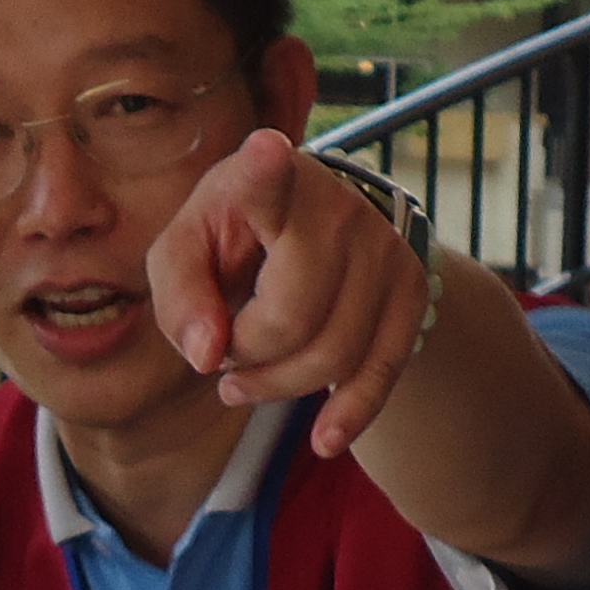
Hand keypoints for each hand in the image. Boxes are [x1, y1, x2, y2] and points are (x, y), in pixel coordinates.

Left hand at [141, 128, 432, 460]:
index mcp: (268, 183)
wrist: (320, 227)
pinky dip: (351, 414)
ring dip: (277, 386)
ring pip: (331, 356)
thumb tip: (208, 356)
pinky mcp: (412, 290)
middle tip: (224, 351)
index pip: (264, 180)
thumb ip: (178, 297)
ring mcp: (384, 248)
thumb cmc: (233, 239)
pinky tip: (327, 440)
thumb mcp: (184, 252)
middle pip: (290, 319)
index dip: (264, 170)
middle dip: (245, 355)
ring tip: (244, 376)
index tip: (265, 149)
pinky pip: (382, 372)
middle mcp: (337, 207)